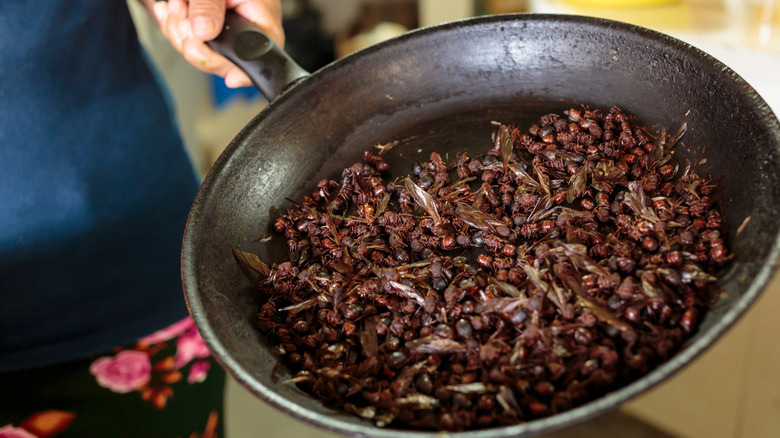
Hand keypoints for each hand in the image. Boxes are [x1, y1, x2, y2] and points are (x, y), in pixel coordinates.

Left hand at [146, 0, 283, 87]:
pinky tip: (172, 11)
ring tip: (178, 5)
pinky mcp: (209, 32)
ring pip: (199, 55)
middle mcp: (246, 31)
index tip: (230, 78)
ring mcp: (226, 34)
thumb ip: (209, 6)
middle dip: (192, 41)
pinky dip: (174, 27)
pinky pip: (188, 44)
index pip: (258, 58)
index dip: (242, 71)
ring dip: (178, 30)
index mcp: (260, 20)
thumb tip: (204, 33)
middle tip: (181, 12)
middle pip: (222, 62)